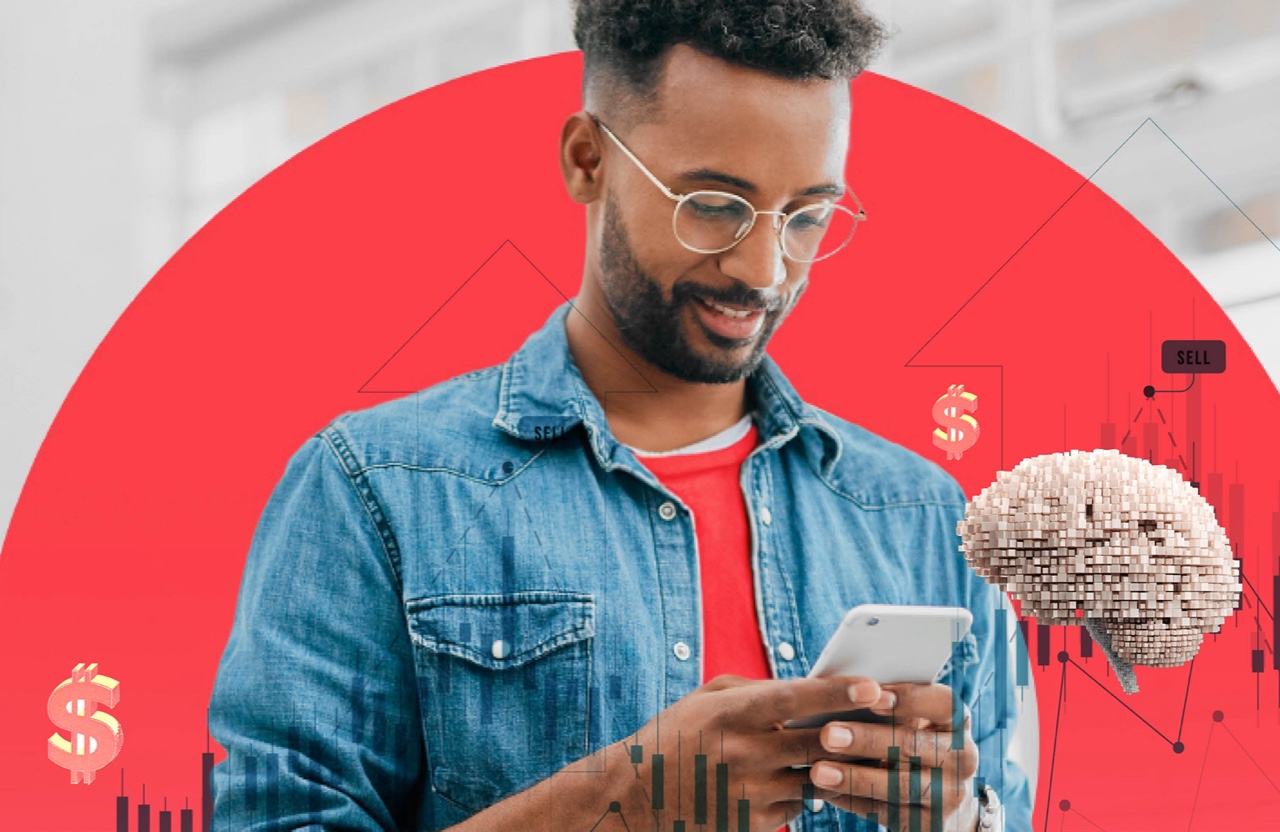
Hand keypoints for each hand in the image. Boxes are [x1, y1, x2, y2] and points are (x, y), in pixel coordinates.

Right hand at [593, 673, 889, 831]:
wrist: (635, 798)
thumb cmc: (675, 737)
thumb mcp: (707, 699)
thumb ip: (756, 691)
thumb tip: (809, 688)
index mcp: (731, 713)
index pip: (794, 699)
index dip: (837, 692)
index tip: (874, 687)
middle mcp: (744, 753)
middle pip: (818, 740)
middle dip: (862, 730)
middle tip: (902, 720)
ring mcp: (751, 792)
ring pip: (818, 776)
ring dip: (845, 764)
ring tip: (875, 753)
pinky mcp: (754, 824)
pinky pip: (801, 805)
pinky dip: (810, 791)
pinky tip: (810, 779)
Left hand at [806, 682, 980, 831]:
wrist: (945, 806)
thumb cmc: (916, 746)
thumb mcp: (917, 725)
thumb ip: (889, 709)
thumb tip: (840, 694)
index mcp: (957, 723)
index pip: (943, 703)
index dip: (910, 698)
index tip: (873, 695)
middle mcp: (962, 758)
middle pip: (913, 744)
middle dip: (866, 739)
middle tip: (827, 734)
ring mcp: (949, 795)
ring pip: (898, 784)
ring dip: (854, 777)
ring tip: (818, 771)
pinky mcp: (930, 825)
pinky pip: (887, 812)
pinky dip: (853, 800)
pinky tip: (827, 792)